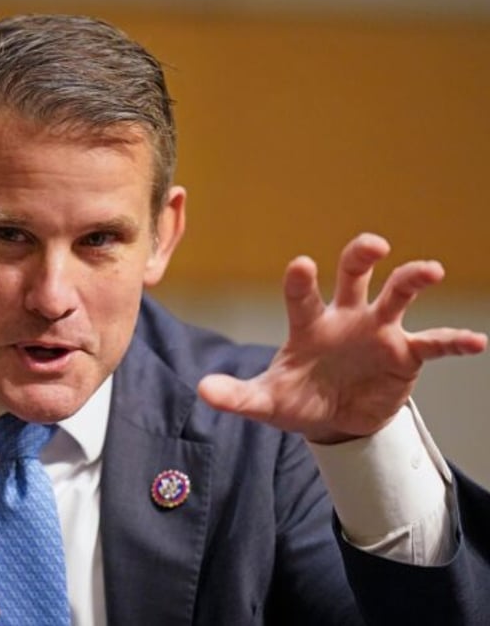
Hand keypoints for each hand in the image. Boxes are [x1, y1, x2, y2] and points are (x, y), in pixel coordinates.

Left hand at [198, 233, 486, 443]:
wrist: (333, 421)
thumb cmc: (298, 399)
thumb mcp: (266, 402)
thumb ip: (237, 396)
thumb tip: (204, 391)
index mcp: (308, 323)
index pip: (302, 294)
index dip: (301, 279)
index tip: (302, 265)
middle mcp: (345, 317)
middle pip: (355, 274)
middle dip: (362, 255)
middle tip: (374, 245)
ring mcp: (378, 332)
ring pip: (397, 295)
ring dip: (413, 279)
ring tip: (429, 270)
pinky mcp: (405, 355)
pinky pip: (432, 343)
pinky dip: (453, 341)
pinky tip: (475, 342)